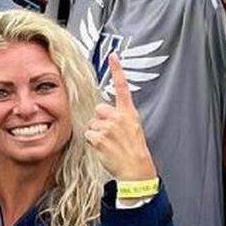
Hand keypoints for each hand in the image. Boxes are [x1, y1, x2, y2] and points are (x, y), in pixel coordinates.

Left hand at [84, 54, 156, 181]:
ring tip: (109, 143)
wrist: (136, 169)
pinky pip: (88, 135)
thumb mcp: (132, 128)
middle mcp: (119, 117)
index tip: (113, 56)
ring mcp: (109, 127)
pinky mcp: (99, 137)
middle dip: (101, 120)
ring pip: (92, 123)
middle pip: (98, 109)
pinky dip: (93, 142)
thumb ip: (119, 116)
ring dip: (97, 133)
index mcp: (128, 113)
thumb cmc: (133, 149)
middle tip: (111, 134)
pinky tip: (104, 148)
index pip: (122, 87)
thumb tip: (104, 112)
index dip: (118, 70)